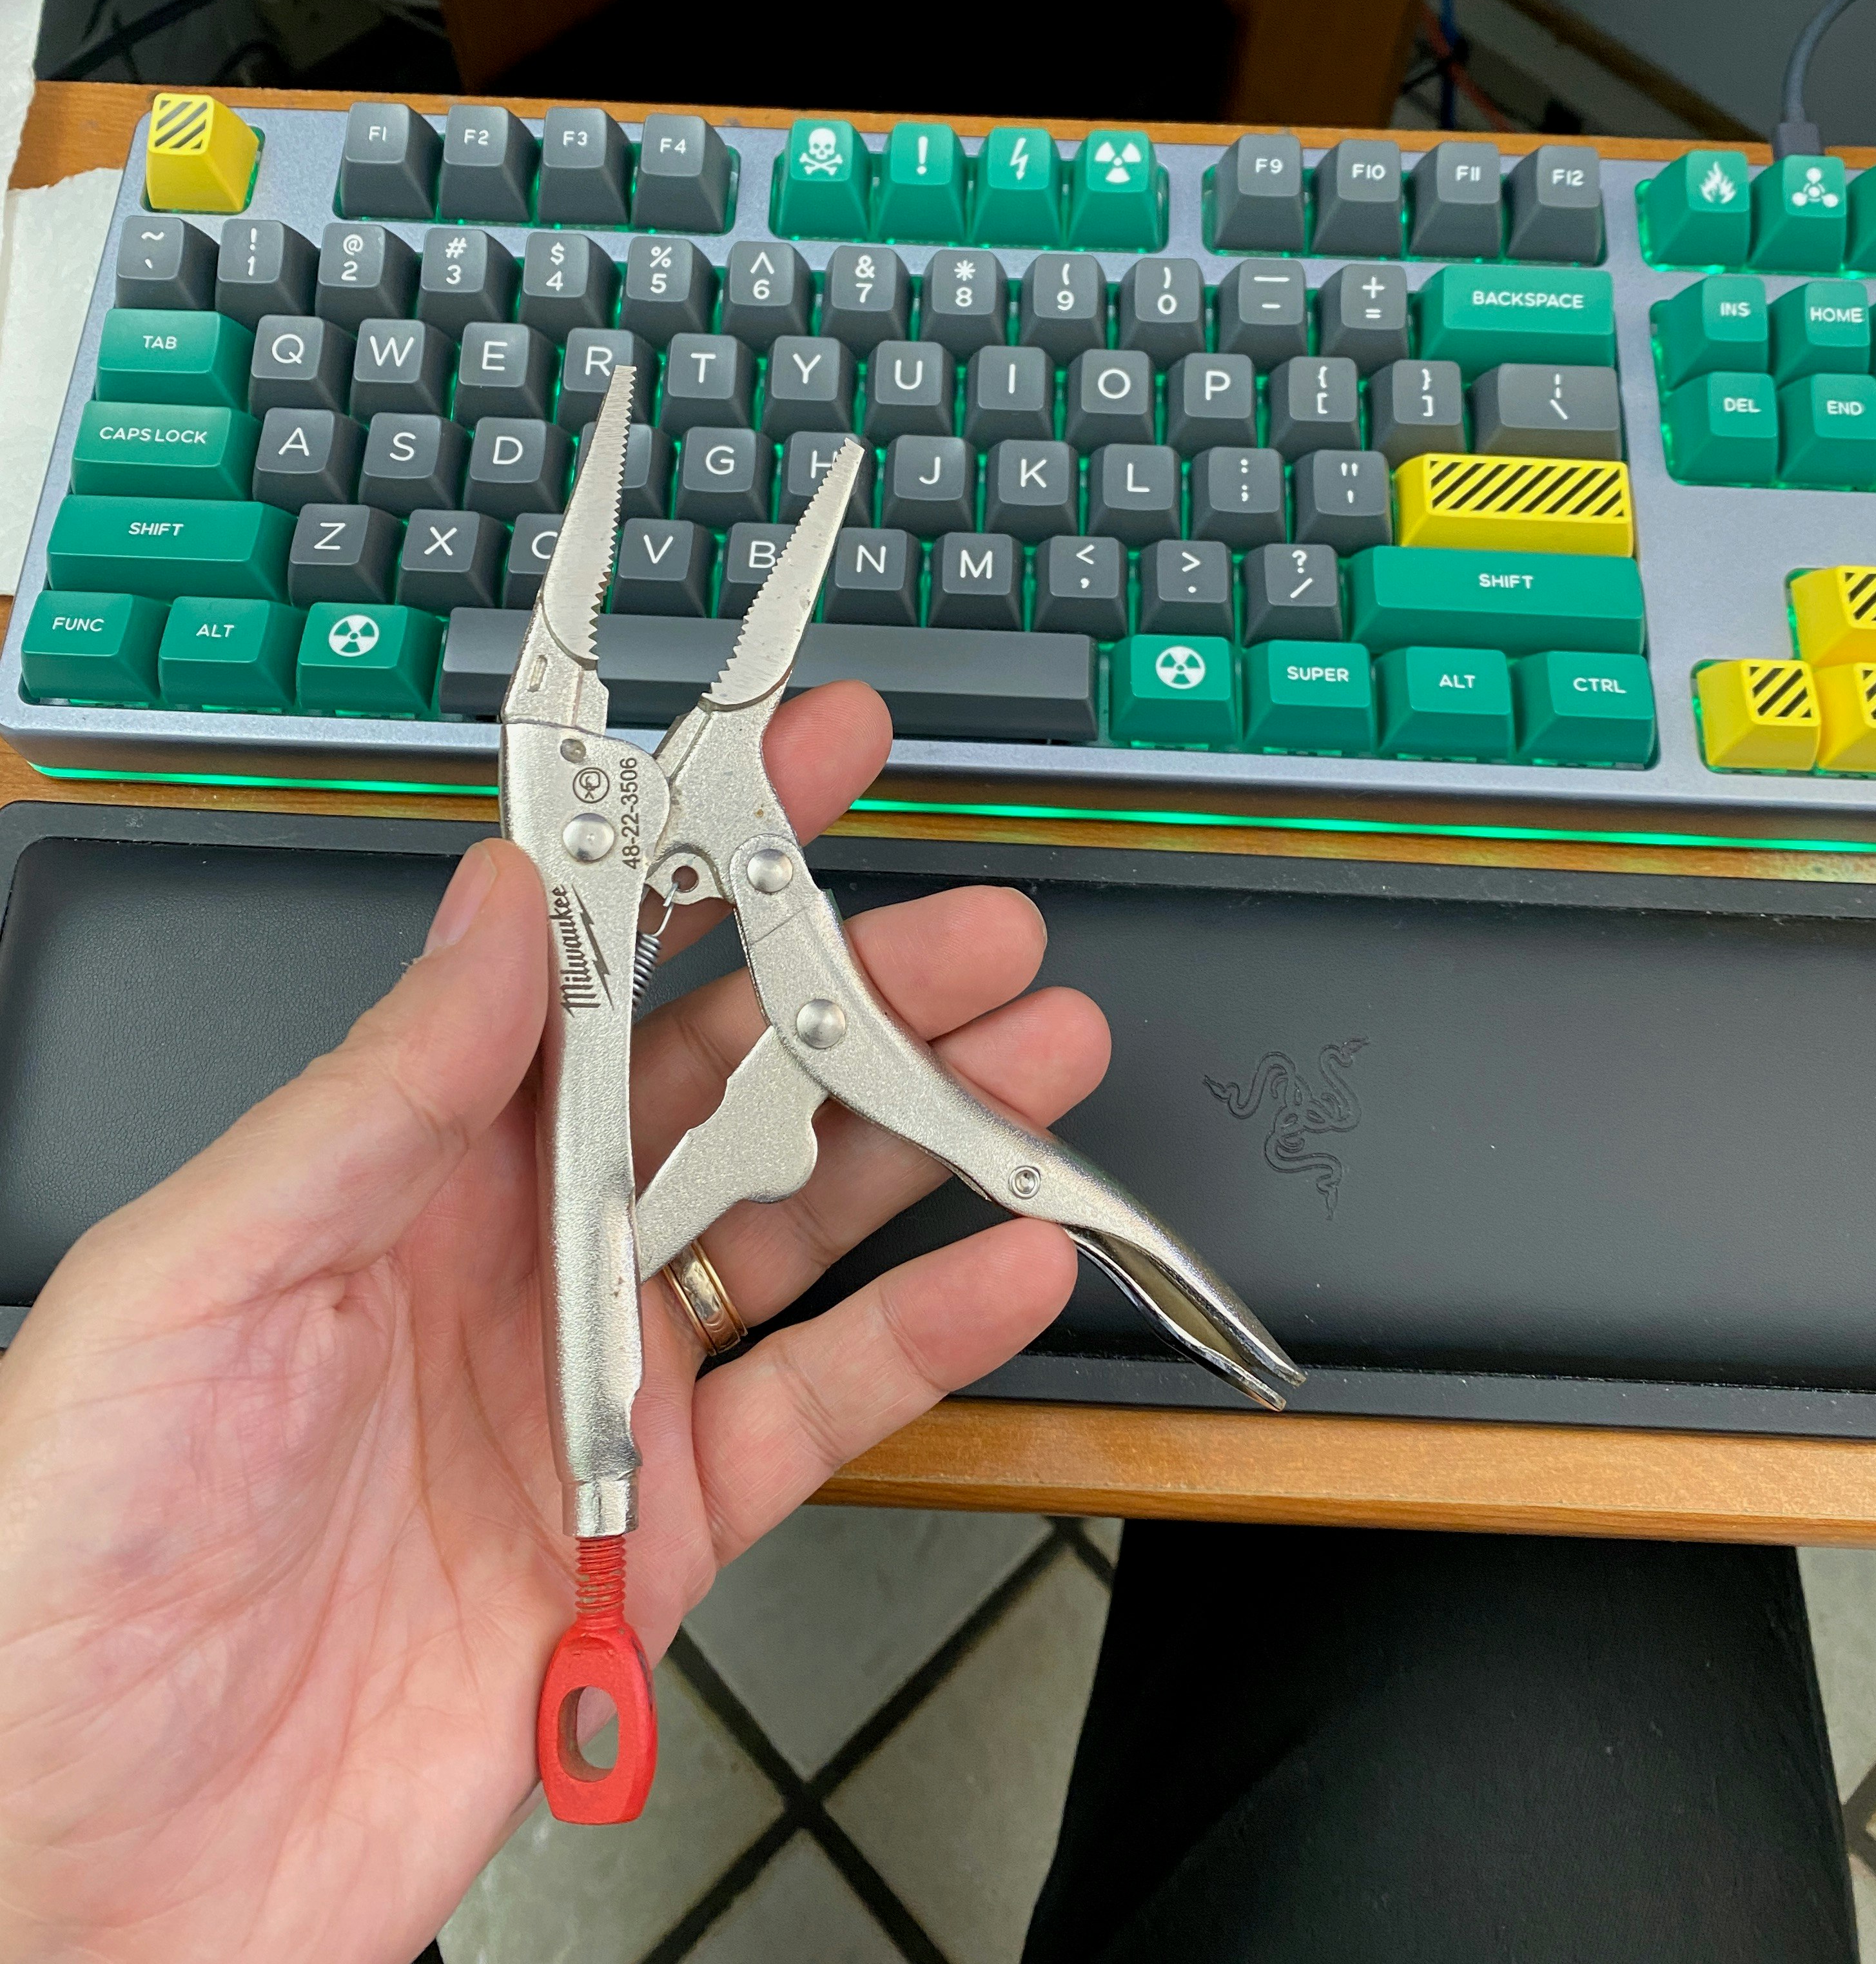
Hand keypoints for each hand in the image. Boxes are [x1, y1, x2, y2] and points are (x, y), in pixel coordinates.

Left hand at [0, 683, 1103, 1963]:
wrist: (102, 1863)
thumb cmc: (70, 1567)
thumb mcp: (197, 1278)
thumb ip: (371, 1093)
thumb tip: (492, 908)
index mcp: (397, 1171)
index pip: (576, 971)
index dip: (690, 858)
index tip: (796, 765)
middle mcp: (514, 1258)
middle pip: (724, 1084)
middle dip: (857, 987)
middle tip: (978, 927)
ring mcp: (600, 1387)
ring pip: (801, 1220)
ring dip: (927, 1131)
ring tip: (1035, 1053)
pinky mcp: (662, 1525)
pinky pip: (822, 1403)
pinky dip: (927, 1336)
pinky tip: (1005, 1265)